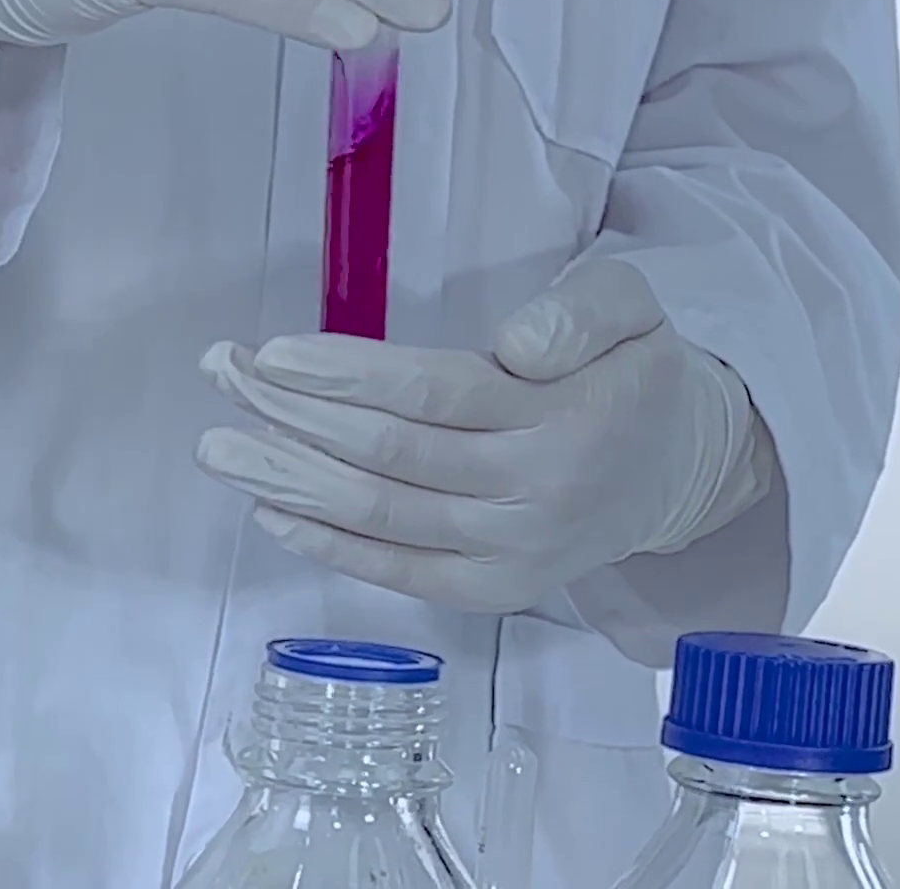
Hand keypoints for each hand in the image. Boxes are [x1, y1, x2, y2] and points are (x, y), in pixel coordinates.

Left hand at [192, 260, 772, 613]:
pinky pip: (398, 570)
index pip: (435, 395)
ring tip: (219, 447)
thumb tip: (514, 345)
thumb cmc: (633, 375)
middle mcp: (536, 493)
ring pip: (382, 514)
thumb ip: (578, 313)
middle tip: (221, 374)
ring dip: (289, 480)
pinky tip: (270, 510)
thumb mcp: (632, 310)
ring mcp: (513, 551)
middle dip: (293, 414)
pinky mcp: (494, 588)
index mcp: (568, 417)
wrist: (680, 469)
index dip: (346, 377)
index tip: (272, 355)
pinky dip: (328, 545)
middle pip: (390, 454)